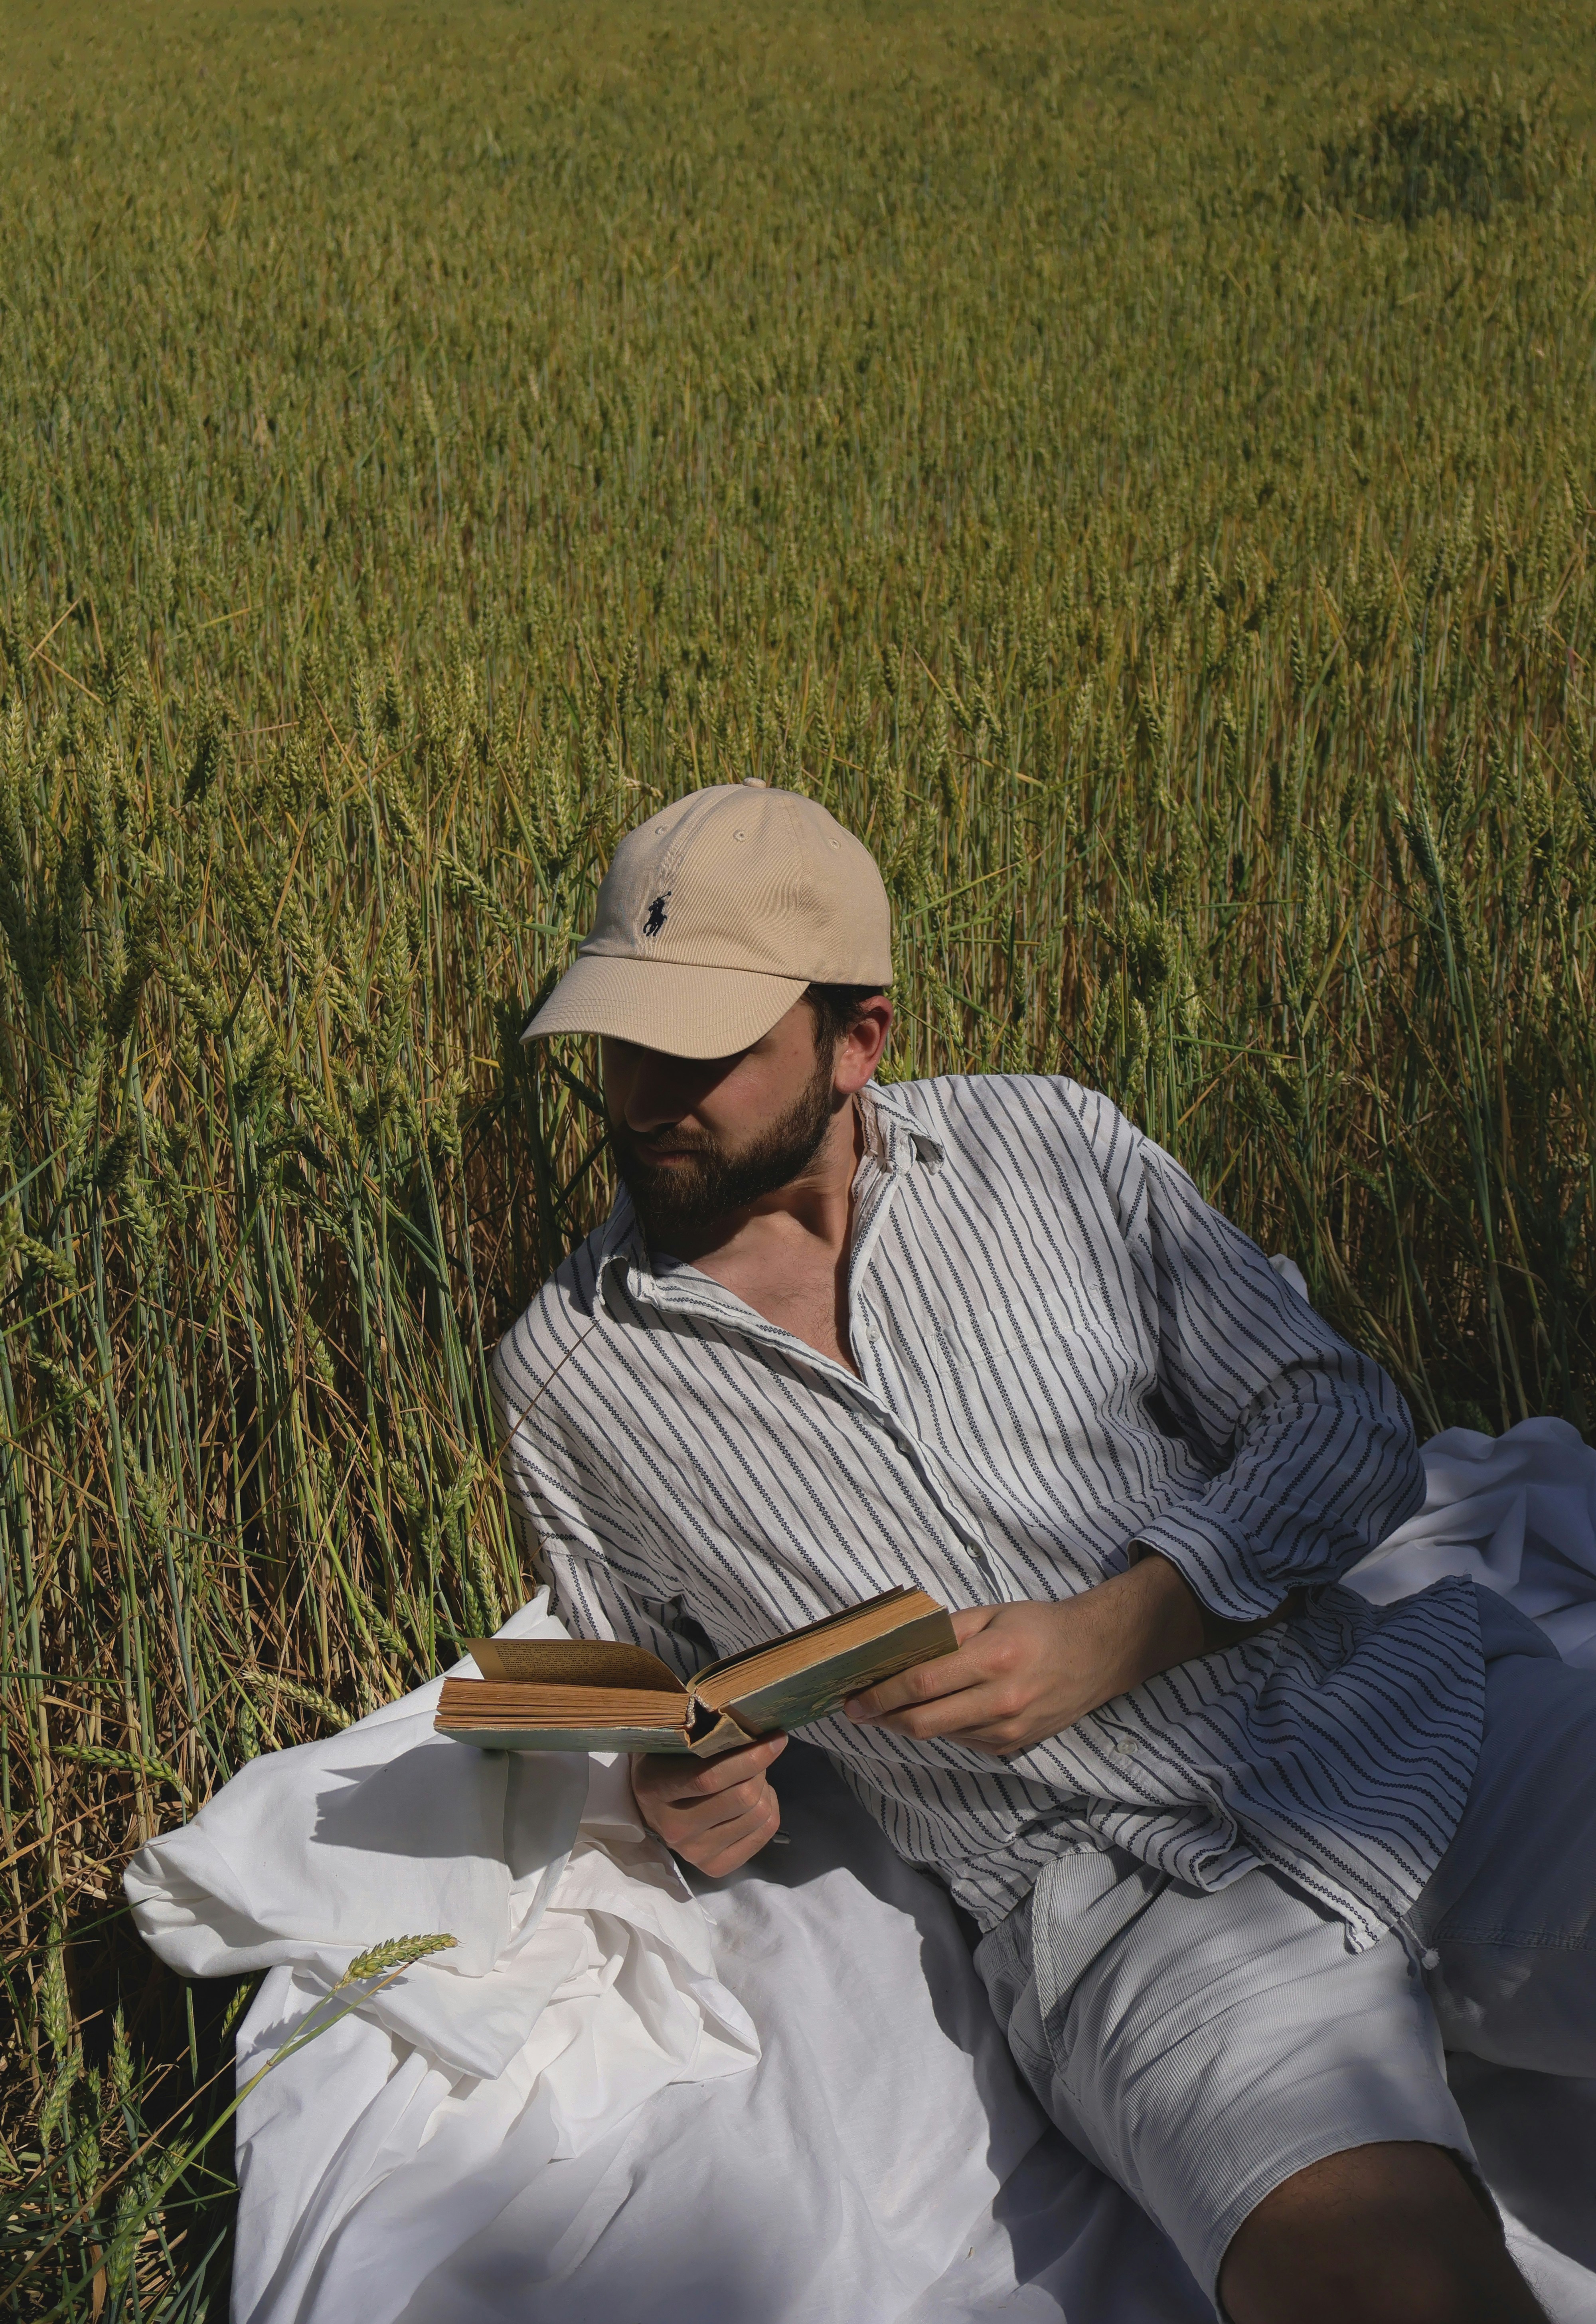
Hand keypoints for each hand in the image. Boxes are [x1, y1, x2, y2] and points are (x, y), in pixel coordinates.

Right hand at [630, 1732, 787, 1874]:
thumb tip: (752, 1727)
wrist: (648, 1805)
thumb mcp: (672, 1742)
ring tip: (754, 1777)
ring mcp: (694, 1853)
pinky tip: (757, 1799)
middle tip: (759, 1753)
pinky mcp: (713, 1867)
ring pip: (758, 1815)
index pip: (712, 1777)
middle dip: (760, 1769)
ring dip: (765, 1788)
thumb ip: (703, 1735)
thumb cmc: (664, 1762)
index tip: (776, 1738)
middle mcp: (673, 1827)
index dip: (751, 1757)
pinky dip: (770, 1809)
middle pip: (742, 1798)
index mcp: (655, 1788)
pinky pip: (764, 1835)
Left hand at [843, 1558, 1209, 1755]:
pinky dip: (941, 1728)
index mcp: (994, 1659)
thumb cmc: (1039, 1627)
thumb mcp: (992, 1614)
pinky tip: (934, 1711)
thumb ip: (948, 1632)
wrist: (1096, 1655)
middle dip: (883, 1718)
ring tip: (888, 1707)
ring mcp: (1009, 1729)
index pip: (922, 1683)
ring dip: (909, 1724)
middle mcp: (1001, 1700)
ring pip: (941, 1734)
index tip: (854, 1698)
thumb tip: (901, 1650)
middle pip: (924, 1722)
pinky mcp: (1014, 1745)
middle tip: (857, 1711)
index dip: (882, 1694)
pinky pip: (964, 1741)